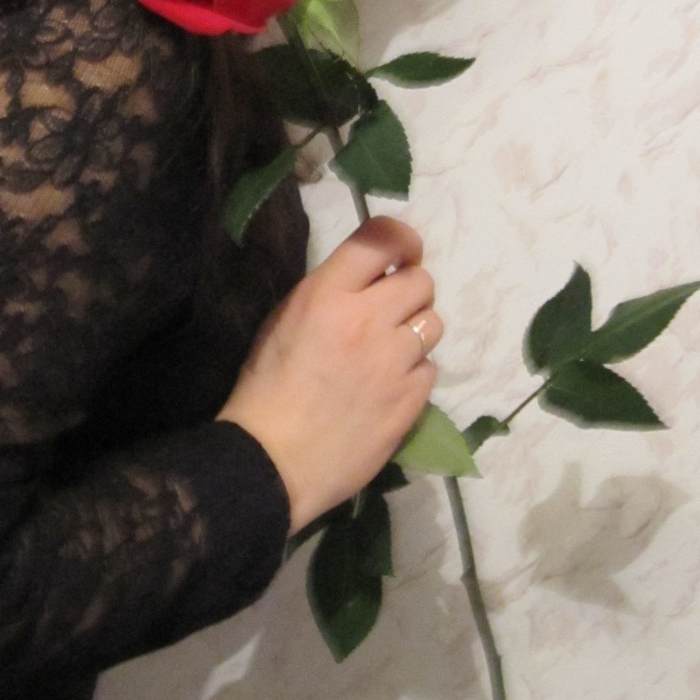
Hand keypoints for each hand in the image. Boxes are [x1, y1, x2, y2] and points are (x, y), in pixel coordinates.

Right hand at [218, 215, 443, 534]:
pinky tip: (388, 389)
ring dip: (414, 333)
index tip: (402, 252)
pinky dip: (413, 375)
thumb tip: (367, 281)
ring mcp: (394, 361)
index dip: (402, 240)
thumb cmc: (265, 388)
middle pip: (421, 281)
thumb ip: (329, 293)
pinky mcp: (411, 400)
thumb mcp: (284, 320)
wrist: (272, 460)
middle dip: (410, 291)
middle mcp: (368, 319)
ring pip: (433, 324)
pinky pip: (430, 370)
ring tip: (389, 354)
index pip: (383, 239)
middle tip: (390, 312)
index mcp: (328, 294)